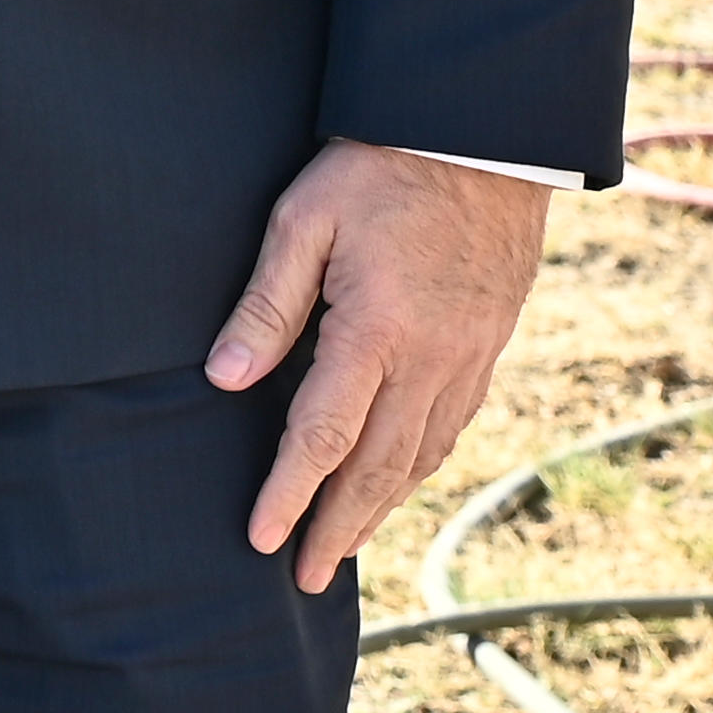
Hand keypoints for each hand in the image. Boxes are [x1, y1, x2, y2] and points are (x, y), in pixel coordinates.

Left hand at [208, 139, 552, 591]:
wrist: (483, 136)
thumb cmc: (378, 168)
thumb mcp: (303, 220)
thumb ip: (264, 305)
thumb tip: (223, 380)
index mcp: (378, 332)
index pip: (323, 436)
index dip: (290, 494)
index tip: (262, 539)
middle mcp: (432, 359)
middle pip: (378, 466)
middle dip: (338, 526)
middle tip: (305, 575)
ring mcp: (469, 357)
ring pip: (421, 455)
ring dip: (381, 506)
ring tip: (344, 543)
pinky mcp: (489, 346)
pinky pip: (451, 427)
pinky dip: (419, 466)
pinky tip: (397, 480)